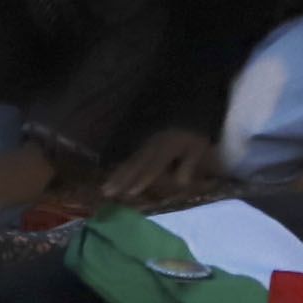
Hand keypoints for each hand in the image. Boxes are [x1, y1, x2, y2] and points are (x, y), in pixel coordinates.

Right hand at [105, 128, 221, 204]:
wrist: (186, 110)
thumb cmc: (193, 133)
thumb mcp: (197, 148)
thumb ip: (188, 165)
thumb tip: (179, 183)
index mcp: (166, 148)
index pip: (152, 167)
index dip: (142, 179)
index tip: (130, 192)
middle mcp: (151, 147)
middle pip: (135, 165)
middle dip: (121, 179)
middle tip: (106, 192)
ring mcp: (145, 144)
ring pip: (129, 162)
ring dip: (116, 175)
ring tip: (105, 187)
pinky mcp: (143, 143)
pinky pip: (130, 157)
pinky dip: (121, 168)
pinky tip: (113, 176)